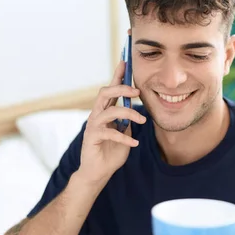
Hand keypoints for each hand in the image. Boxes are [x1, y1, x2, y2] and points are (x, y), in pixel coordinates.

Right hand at [78, 60, 146, 182]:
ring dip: (128, 113)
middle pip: (104, 93)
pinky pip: (110, 133)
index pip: (110, 89)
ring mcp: (93, 126)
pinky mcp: (92, 138)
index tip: (125, 62)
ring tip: (143, 121)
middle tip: (137, 92)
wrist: (98, 173)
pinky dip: (124, 137)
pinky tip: (135, 143)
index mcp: (105, 111)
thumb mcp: (124, 134)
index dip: (117, 75)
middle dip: (121, 89)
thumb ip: (128, 122)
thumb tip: (137, 111)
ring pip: (109, 111)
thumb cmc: (111, 153)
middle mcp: (97, 115)